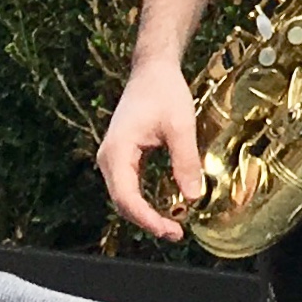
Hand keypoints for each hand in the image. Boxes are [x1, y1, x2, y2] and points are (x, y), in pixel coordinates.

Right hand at [97, 57, 203, 241]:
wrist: (152, 69)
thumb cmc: (164, 92)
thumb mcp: (181, 125)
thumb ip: (185, 161)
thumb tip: (193, 197)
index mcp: (116, 153)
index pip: (127, 199)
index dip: (148, 219)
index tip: (172, 230)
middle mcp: (108, 159)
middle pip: (123, 202)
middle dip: (148, 220)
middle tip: (176, 232)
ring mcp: (113, 158)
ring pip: (126, 195)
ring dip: (146, 212)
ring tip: (173, 224)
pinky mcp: (122, 156)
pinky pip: (130, 184)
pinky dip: (146, 198)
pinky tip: (165, 204)